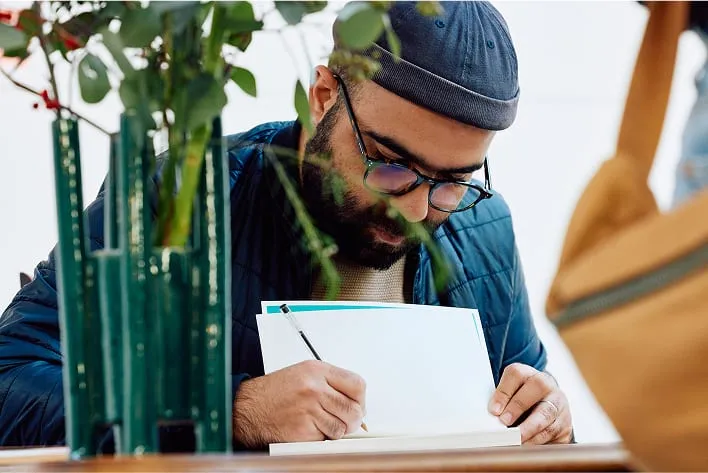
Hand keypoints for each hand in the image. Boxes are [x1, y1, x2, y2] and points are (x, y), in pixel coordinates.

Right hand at [233, 360, 365, 447]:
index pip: (357, 385)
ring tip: (321, 423)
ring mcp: (309, 409)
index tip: (357, 406)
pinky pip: (325, 439)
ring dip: (335, 431)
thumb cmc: (276, 391)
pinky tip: (308, 429)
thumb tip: (356, 400)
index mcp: (318, 371)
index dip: (361, 400)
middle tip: (344, 421)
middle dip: (352, 420)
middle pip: (354, 410)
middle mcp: (315, 388)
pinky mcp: (303, 429)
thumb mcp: (305, 373)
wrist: (248, 406)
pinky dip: (321, 439)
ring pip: (342, 428)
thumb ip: (331, 383)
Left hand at [488, 363, 572, 444]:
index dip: (504, 391)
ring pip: (547, 413)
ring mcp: (559, 403)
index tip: (494, 410)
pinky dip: (538, 441)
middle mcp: (547, 384)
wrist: (546, 407)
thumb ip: (501, 401)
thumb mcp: (510, 396)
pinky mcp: (565, 424)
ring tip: (514, 439)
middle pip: (537, 386)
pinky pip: (554, 433)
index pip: (516, 374)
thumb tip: (491, 415)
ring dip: (529, 429)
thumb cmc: (521, 402)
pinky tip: (526, 446)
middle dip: (518, 406)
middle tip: (504, 422)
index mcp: (528, 374)